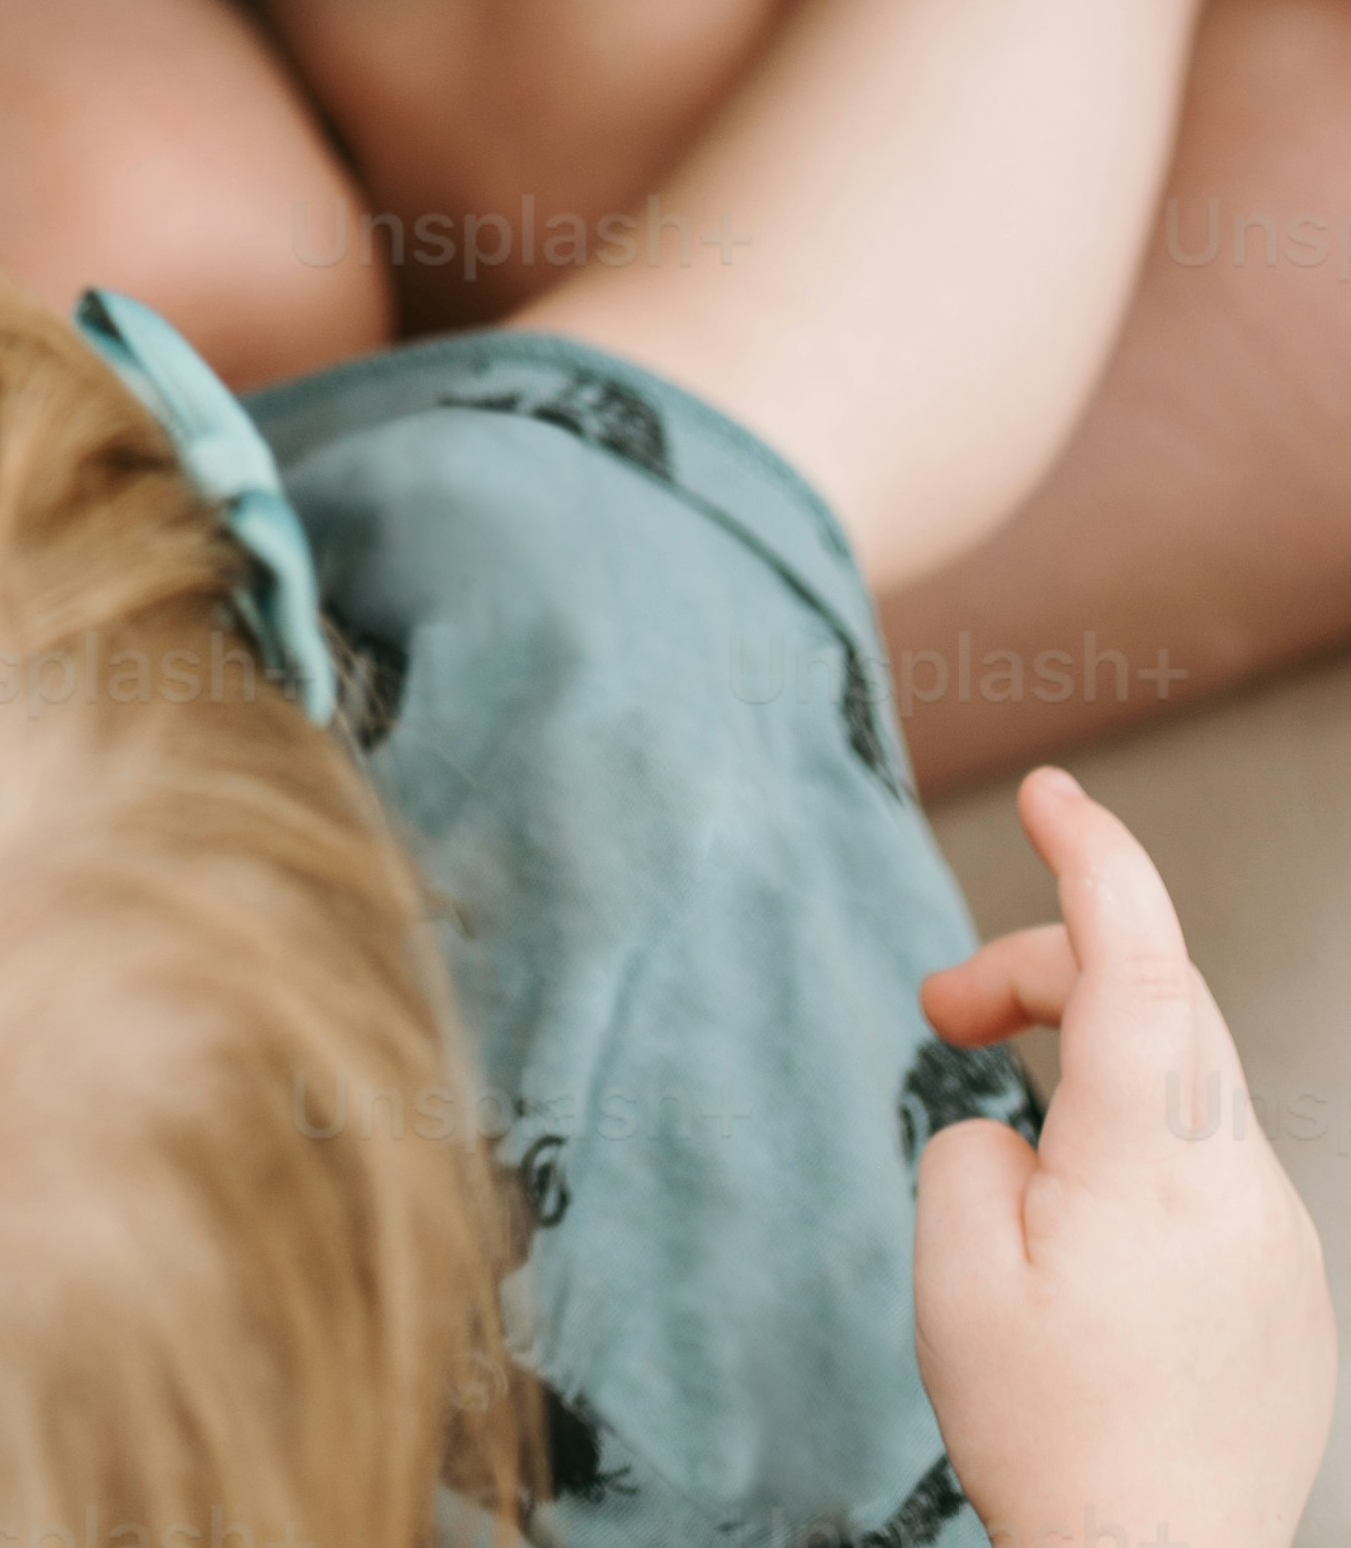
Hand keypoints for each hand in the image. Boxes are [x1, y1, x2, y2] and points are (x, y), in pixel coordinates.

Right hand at [914, 766, 1333, 1547]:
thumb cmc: (1055, 1441)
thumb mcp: (956, 1276)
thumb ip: (971, 1147)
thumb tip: (1014, 1123)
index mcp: (1154, 1163)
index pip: (1137, 954)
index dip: (1093, 855)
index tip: (1051, 792)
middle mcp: (1239, 1182)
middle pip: (1157, 1001)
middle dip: (1047, 965)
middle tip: (944, 1005)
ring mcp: (1278, 1236)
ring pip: (1187, 1082)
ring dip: (1095, 1061)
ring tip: (1009, 1143)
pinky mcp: (1289, 1286)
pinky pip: (1214, 1166)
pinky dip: (1141, 1144)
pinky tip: (1083, 1230)